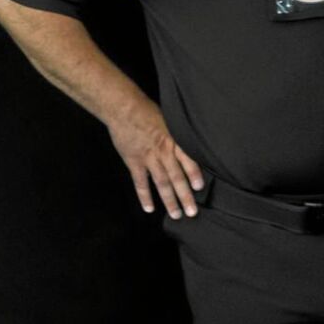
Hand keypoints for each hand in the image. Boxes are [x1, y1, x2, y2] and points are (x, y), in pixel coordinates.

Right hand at [107, 99, 203, 218]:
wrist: (123, 109)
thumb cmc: (147, 111)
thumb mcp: (169, 120)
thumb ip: (178, 136)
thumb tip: (190, 147)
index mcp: (173, 141)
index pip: (188, 161)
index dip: (194, 175)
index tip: (200, 189)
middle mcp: (163, 152)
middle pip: (176, 178)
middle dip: (185, 196)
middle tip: (192, 213)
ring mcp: (148, 158)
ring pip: (161, 183)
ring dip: (169, 200)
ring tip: (176, 215)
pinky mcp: (134, 162)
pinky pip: (140, 183)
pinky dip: (145, 196)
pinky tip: (150, 208)